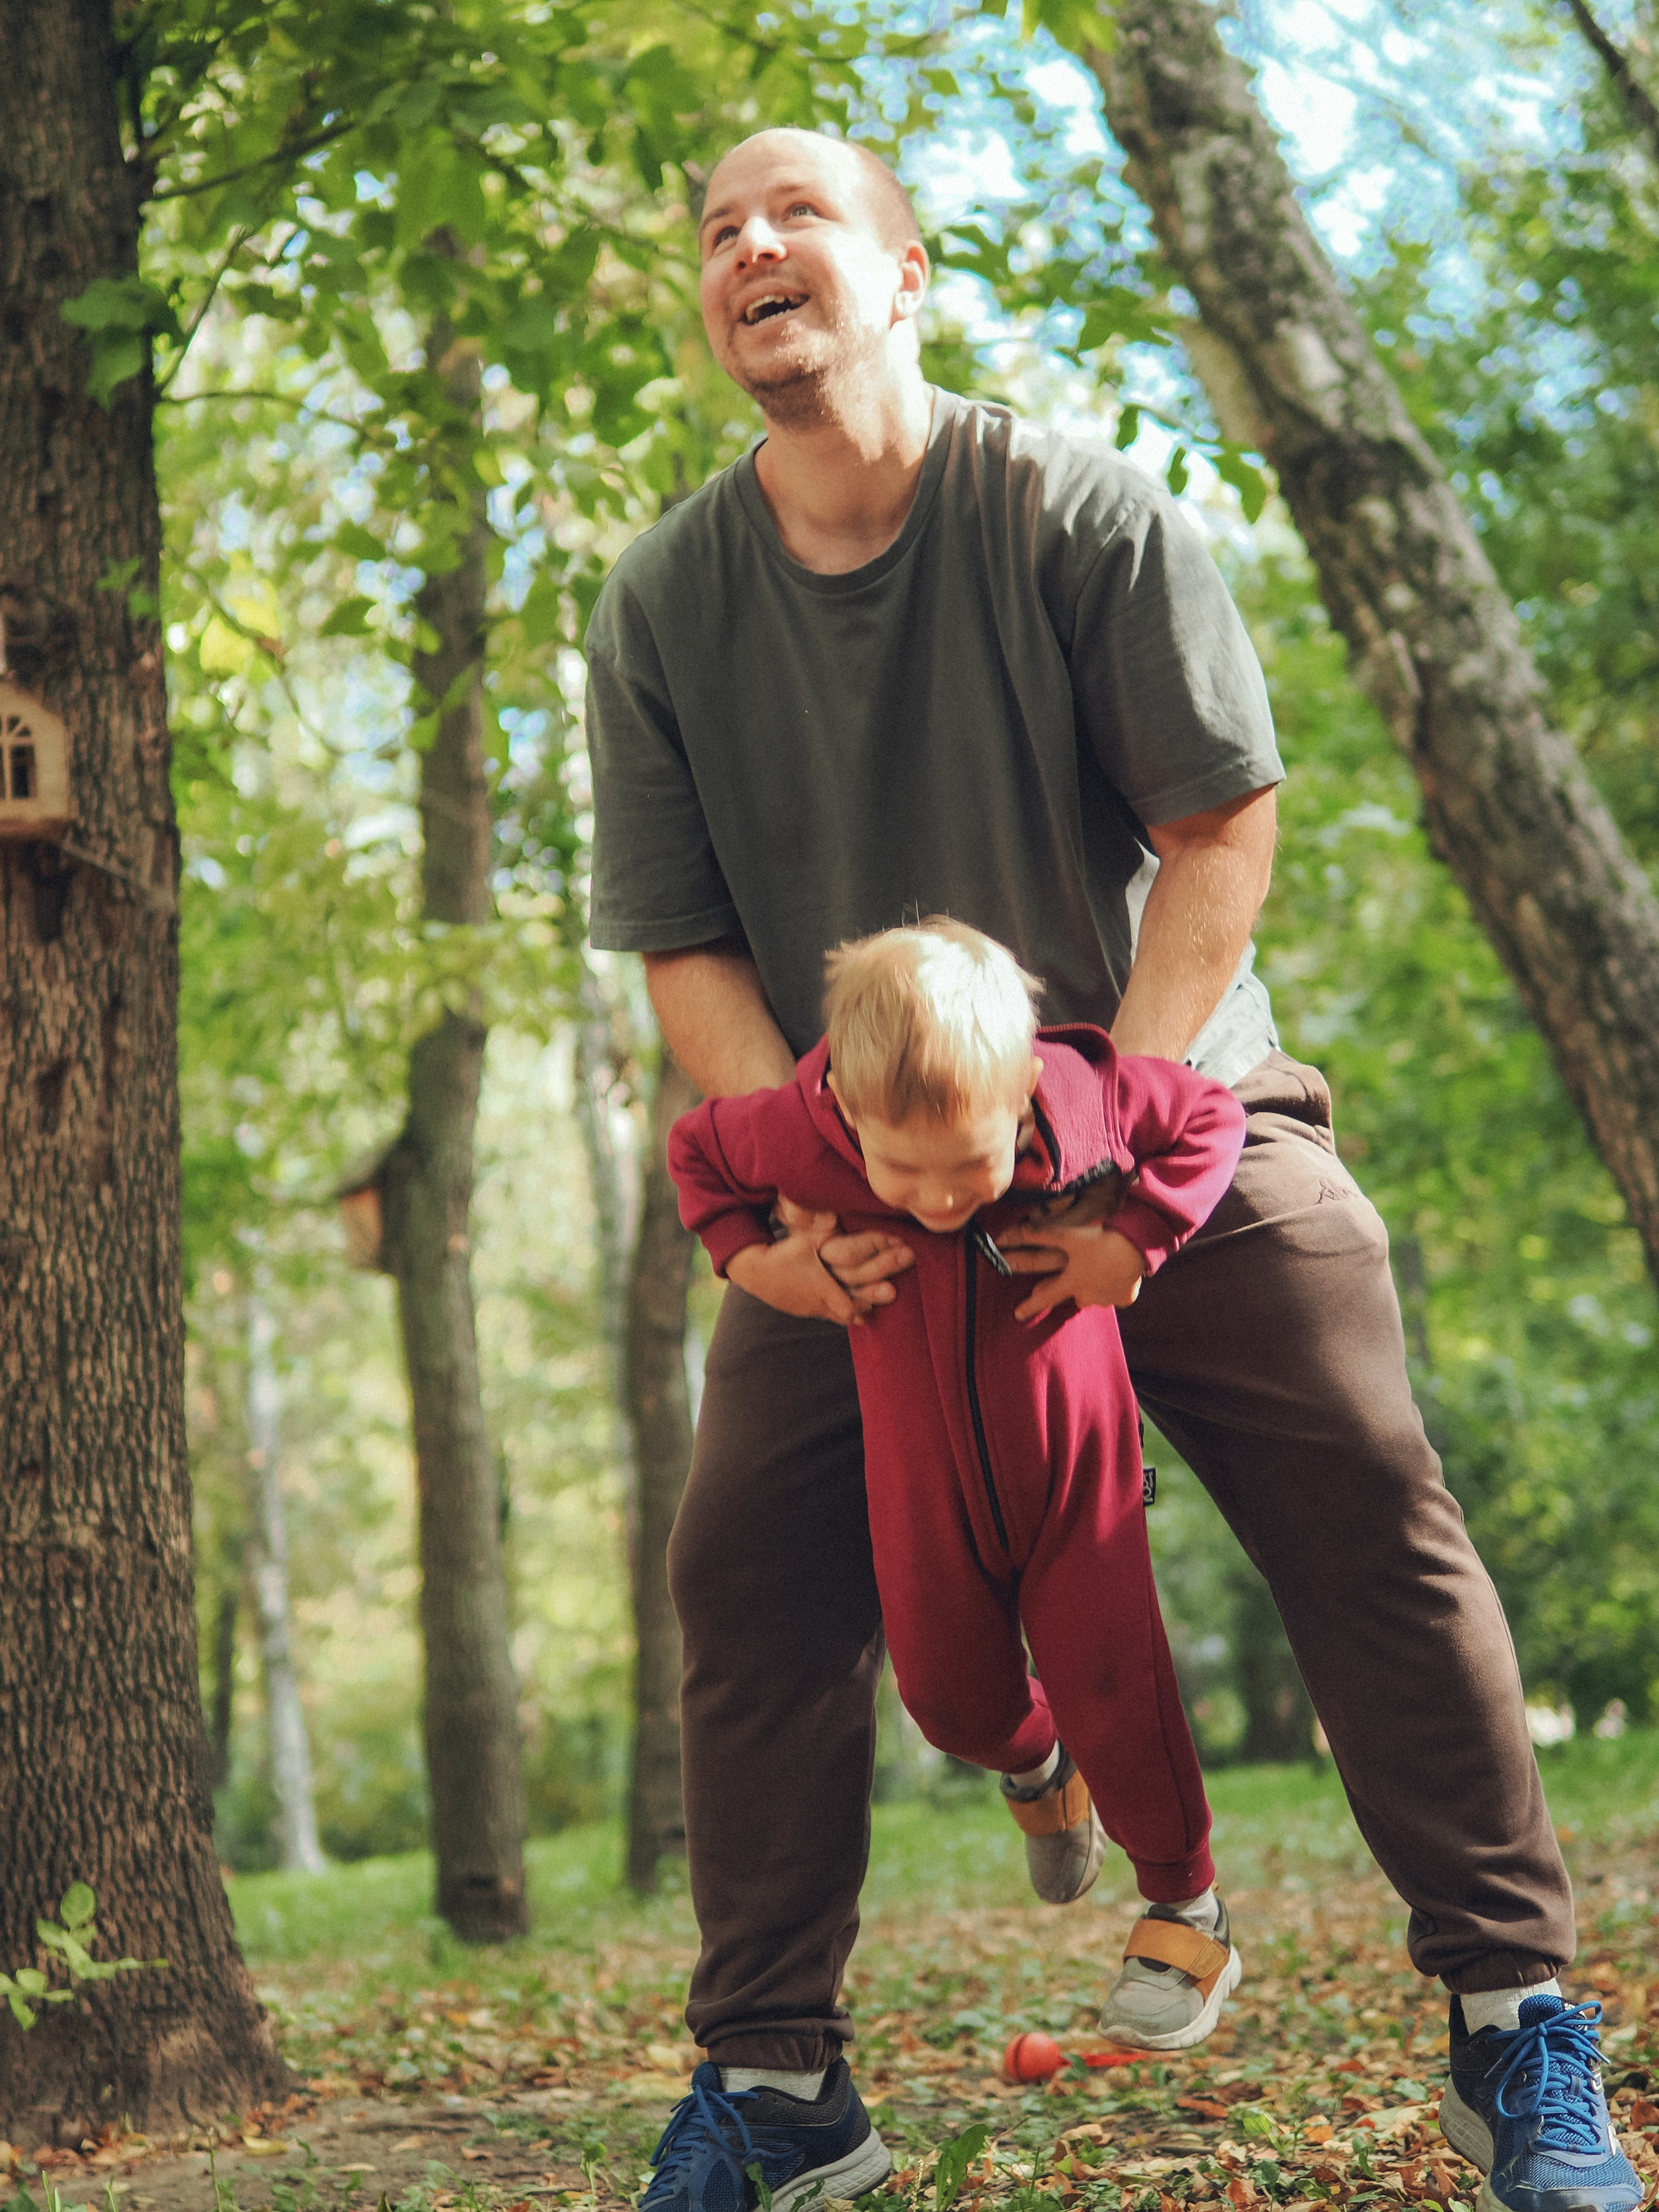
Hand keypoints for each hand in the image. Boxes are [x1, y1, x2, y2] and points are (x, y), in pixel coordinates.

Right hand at [726, 1196, 913, 1326]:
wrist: (751, 1270)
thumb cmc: (782, 1253)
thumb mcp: (805, 1238)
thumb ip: (825, 1229)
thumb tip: (837, 1217)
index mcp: (822, 1288)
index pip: (851, 1307)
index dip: (868, 1301)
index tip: (888, 1290)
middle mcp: (817, 1303)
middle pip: (849, 1315)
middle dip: (869, 1303)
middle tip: (888, 1293)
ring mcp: (808, 1308)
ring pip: (837, 1316)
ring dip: (854, 1308)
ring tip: (870, 1301)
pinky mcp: (800, 1308)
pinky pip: (824, 1313)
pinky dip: (837, 1307)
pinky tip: (846, 1300)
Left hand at [998, 1210, 1147, 1323]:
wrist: (1136, 1246)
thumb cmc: (1100, 1240)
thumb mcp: (1068, 1236)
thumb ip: (1041, 1235)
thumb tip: (1017, 1232)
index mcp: (1071, 1283)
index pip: (1044, 1297)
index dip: (1029, 1306)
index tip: (1018, 1315)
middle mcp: (1087, 1295)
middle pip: (1071, 1296)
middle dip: (1066, 1289)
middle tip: (1066, 1283)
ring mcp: (1107, 1298)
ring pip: (1093, 1296)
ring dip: (1091, 1287)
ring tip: (1096, 1272)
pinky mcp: (1125, 1297)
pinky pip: (1115, 1295)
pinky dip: (1113, 1288)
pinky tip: (1116, 1276)